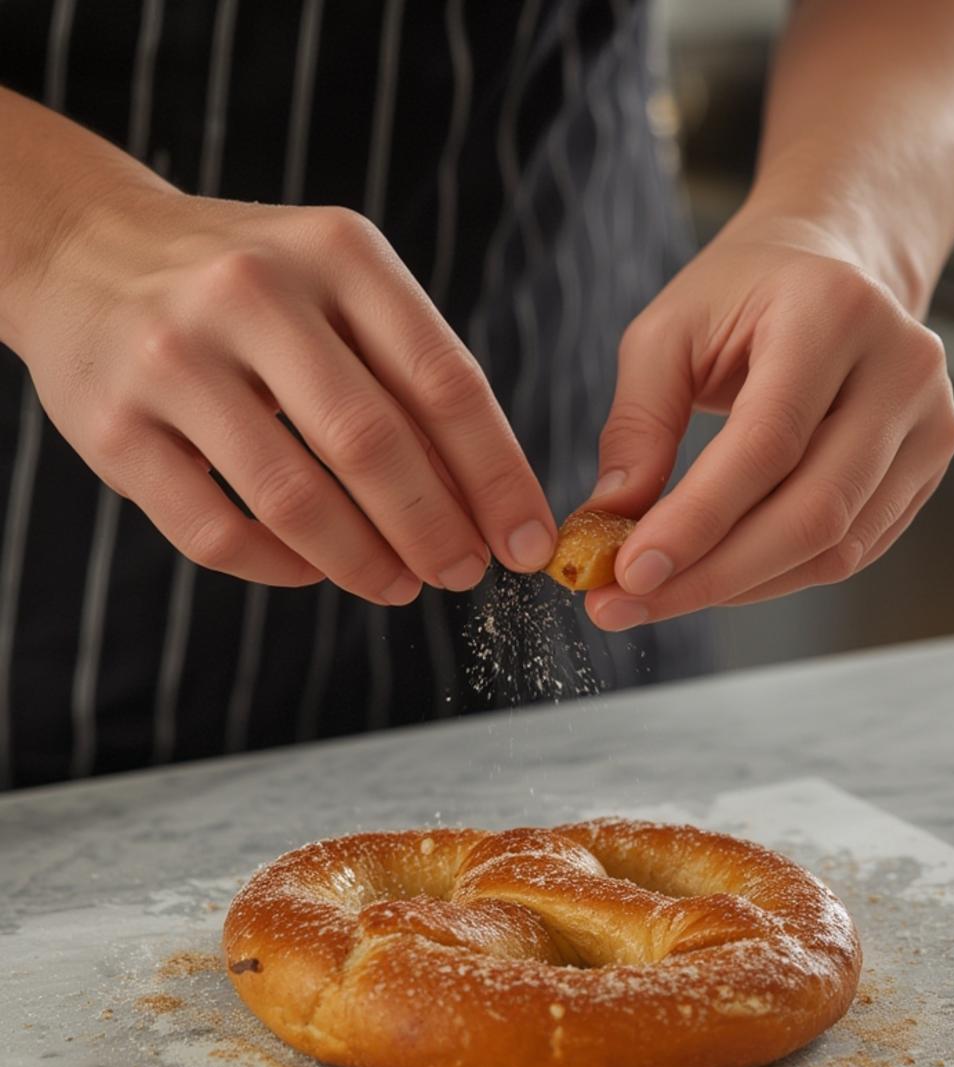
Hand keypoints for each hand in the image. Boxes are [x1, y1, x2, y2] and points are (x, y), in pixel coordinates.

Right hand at [21, 185, 555, 600]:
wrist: (85, 251)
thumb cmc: (247, 289)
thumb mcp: (337, 288)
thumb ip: (408, 376)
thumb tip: (485, 501)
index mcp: (335, 252)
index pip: (442, 380)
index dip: (496, 475)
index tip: (526, 541)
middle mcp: (251, 293)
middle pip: (370, 443)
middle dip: (435, 529)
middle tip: (464, 573)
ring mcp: (172, 359)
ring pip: (292, 497)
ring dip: (364, 561)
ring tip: (400, 585)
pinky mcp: (112, 426)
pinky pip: (213, 530)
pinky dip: (278, 568)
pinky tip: (314, 571)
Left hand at [580, 216, 953, 630]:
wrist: (835, 263)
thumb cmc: (744, 294)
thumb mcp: (666, 333)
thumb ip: (636, 426)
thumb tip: (608, 522)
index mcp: (833, 313)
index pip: (767, 444)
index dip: (698, 521)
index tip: (629, 572)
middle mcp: (900, 368)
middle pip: (813, 512)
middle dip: (711, 575)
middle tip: (626, 604)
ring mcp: (930, 421)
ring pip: (835, 547)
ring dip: (738, 587)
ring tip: (658, 596)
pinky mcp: (929, 466)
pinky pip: (851, 551)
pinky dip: (775, 578)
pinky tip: (716, 577)